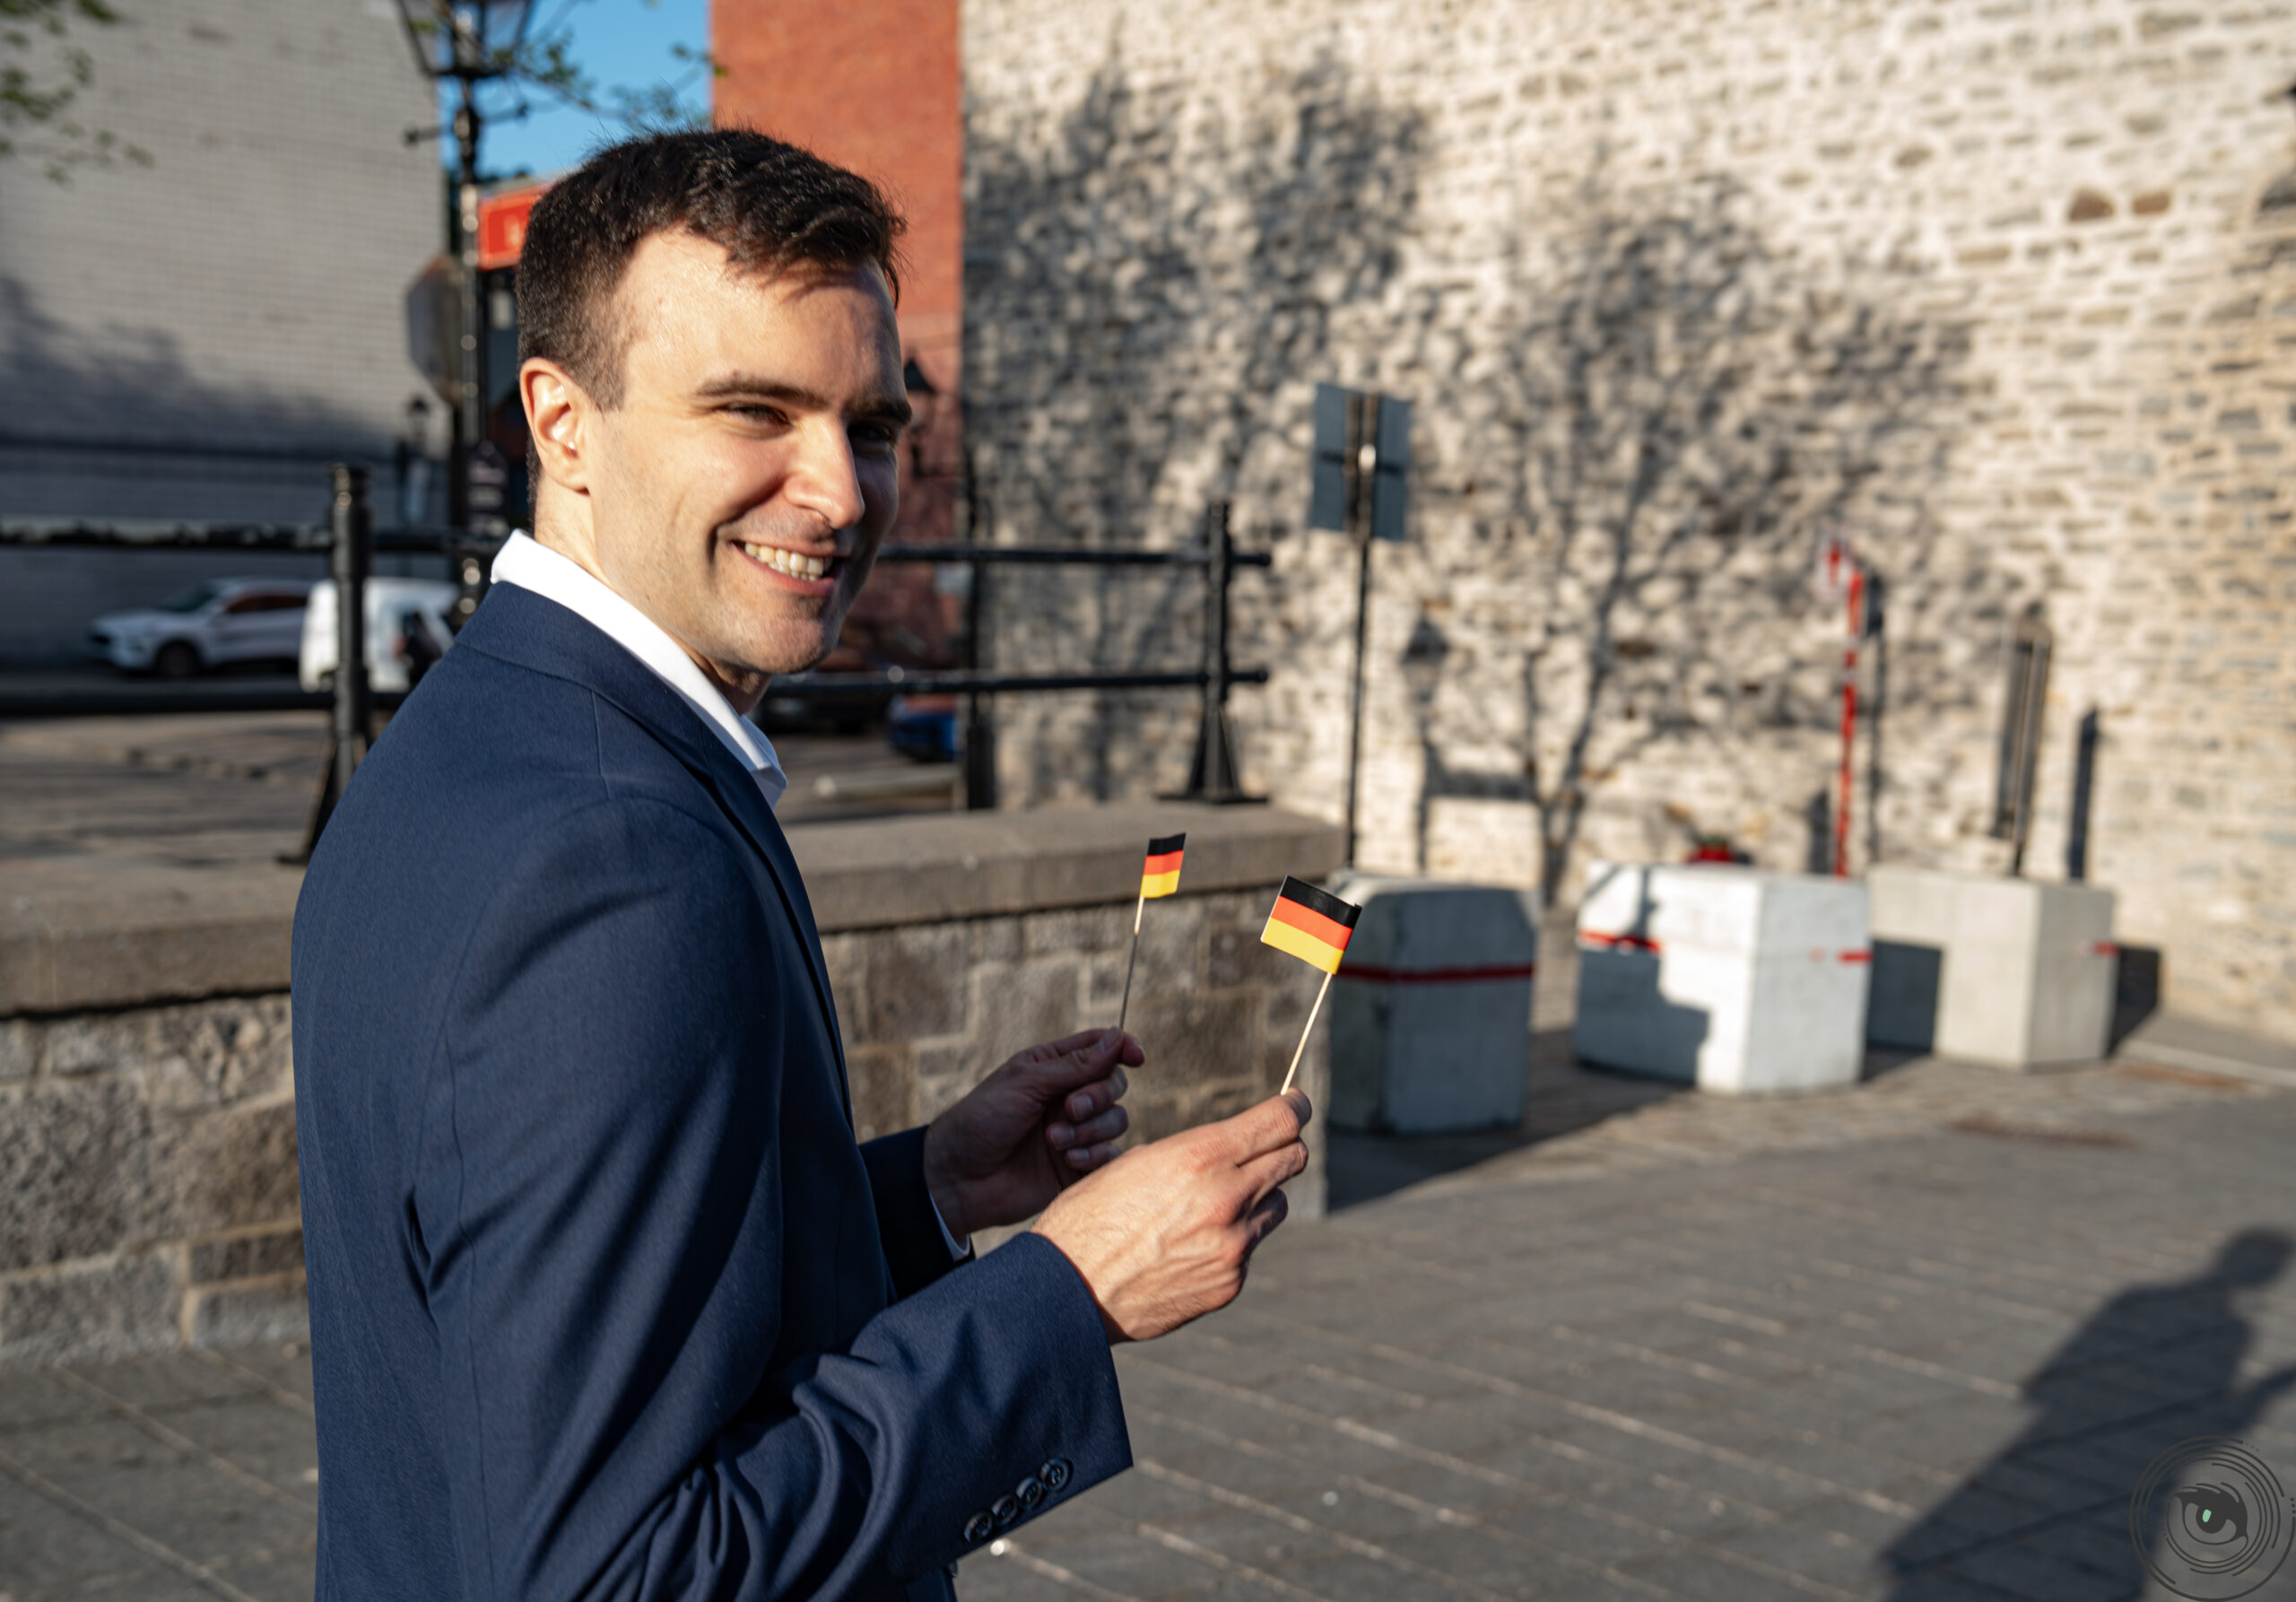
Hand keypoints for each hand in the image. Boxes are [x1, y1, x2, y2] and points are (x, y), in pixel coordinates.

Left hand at [922, 1027, 1140, 1239]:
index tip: (1136, 1057)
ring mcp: (1074, 1133)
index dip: (1123, 1049)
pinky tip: (1066, 1160)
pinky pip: (1109, 1156)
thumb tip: (1117, 1038)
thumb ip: (1075, 1065)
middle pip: (1114, 1085)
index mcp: (1052, 1068)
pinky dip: (1094, 1155)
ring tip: (1054, 1141)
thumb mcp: (1026, 1083)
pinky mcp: (1077, 1167)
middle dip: (1099, 1095)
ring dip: (1090, 1129)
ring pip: (1117, 1121)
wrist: (958, 1179)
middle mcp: (1067, 1098)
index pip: (1101, 1049)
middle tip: (1070, 1108)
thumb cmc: (981, 1121)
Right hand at [1032, 1091, 1310, 1342]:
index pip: (1280, 1122)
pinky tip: (1188, 1248)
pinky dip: (1230, 1241)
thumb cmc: (1091, 1216)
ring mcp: (1233, 1246)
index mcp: (1200, 1157)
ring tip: (1210, 1206)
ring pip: (1274, 1205)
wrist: (1066, 1290)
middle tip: (1271, 1145)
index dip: (1294, 1108)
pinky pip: (1247, 1248)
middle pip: (1292, 1159)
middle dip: (1284, 1148)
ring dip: (1256, 1198)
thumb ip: (1196, 1155)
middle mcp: (1227, 1198)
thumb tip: (1234, 1149)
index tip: (1295, 1104)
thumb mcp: (1139, 1164)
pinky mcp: (1229, 1283)